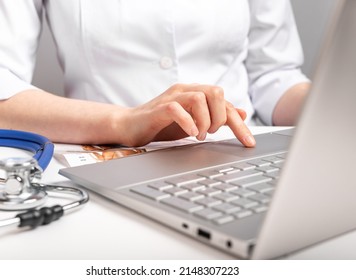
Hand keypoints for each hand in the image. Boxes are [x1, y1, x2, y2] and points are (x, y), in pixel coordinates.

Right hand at [118, 83, 255, 146]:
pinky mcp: (158, 108)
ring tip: (200, 135)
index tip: (249, 142)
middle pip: (216, 92)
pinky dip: (188, 122)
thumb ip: (215, 116)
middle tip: (212, 133)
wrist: (130, 125)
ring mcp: (171, 98)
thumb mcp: (194, 122)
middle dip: (221, 117)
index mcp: (195, 93)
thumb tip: (240, 113)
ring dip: (205, 120)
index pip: (225, 103)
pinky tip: (190, 134)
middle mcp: (185, 91)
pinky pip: (177, 109)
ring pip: (199, 97)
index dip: (239, 124)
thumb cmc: (161, 124)